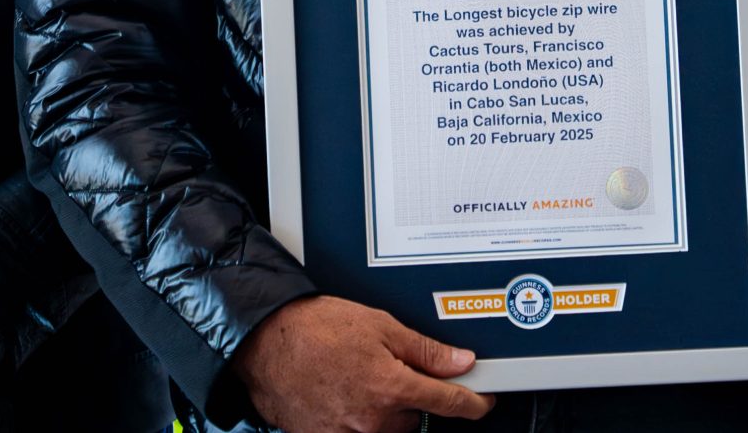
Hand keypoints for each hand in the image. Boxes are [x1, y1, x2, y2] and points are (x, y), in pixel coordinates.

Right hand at [231, 294, 495, 432]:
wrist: (264, 342)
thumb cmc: (315, 327)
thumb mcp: (380, 325)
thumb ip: (424, 349)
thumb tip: (461, 362)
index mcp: (392, 388)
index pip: (448, 404)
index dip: (473, 403)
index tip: (483, 402)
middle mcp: (373, 419)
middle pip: (412, 416)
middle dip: (409, 394)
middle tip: (388, 366)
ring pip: (385, 427)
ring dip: (383, 407)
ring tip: (357, 373)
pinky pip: (355, 431)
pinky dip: (355, 415)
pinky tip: (340, 391)